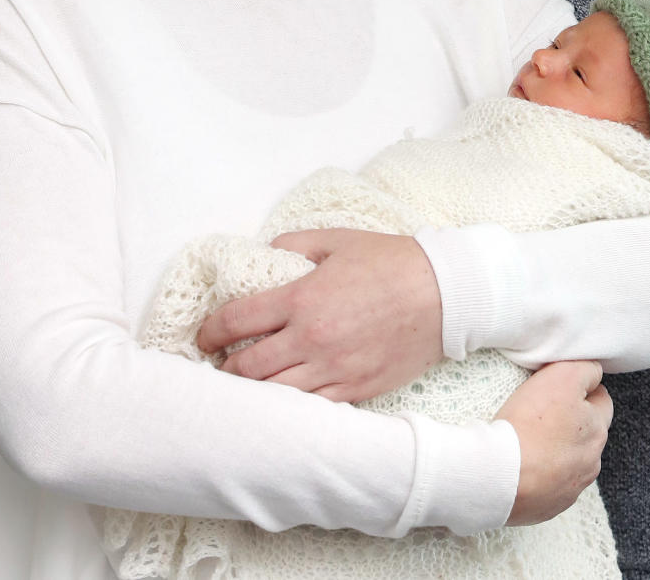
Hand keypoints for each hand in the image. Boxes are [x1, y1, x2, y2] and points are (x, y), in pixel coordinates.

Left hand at [195, 228, 443, 402]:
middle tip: (220, 365)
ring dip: (252, 393)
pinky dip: (290, 407)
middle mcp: (312, 339)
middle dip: (225, 369)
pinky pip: (310, 410)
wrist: (445, 295)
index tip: (204, 336)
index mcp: (303, 298)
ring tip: (245, 387)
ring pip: (274, 397)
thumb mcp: (339, 239)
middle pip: (248, 368)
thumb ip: (294, 244)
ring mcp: (333, 370)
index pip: (238, 320)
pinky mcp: (355, 391)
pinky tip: (283, 399)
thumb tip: (265, 254)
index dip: (211, 331)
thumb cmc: (392, 262)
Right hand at [495, 361, 612, 525]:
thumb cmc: (528, 422)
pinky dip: (540, 474)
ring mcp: (570, 488)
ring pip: (569, 460)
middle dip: (571, 421)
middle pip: (586, 433)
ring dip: (556, 450)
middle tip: (542, 411)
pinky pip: (549, 485)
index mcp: (597, 431)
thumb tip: (594, 373)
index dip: (582, 389)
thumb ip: (585, 370)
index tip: (560, 388)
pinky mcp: (548, 506)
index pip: (602, 401)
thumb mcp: (561, 377)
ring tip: (528, 440)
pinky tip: (521, 464)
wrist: (499, 475)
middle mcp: (591, 462)